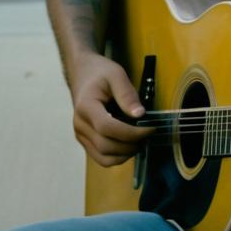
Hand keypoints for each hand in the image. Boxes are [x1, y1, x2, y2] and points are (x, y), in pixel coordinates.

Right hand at [69, 52, 152, 166]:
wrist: (82, 74)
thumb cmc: (100, 73)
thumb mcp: (116, 74)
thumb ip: (127, 94)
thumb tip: (139, 115)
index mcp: (86, 106)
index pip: (107, 128)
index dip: (131, 133)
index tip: (151, 128)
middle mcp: (80, 124)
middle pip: (106, 146)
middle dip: (131, 145)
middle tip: (149, 135)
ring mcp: (81, 135)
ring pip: (104, 158)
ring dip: (126, 154)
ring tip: (141, 141)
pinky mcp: (85, 140)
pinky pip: (101, 158)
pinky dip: (118, 157)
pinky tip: (130, 145)